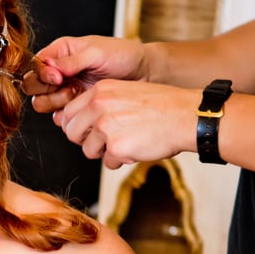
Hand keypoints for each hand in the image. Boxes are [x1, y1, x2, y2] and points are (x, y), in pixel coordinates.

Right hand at [22, 35, 148, 112]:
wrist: (143, 75)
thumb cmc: (123, 56)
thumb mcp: (97, 53)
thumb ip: (72, 61)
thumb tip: (49, 67)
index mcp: (61, 52)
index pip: (35, 64)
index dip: (42, 73)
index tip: (59, 77)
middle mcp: (58, 71)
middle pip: (32, 85)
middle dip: (47, 89)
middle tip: (69, 87)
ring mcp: (64, 89)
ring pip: (42, 103)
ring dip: (57, 102)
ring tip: (78, 95)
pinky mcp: (74, 106)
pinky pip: (58, 116)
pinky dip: (67, 115)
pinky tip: (83, 105)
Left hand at [53, 78, 198, 168]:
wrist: (185, 116)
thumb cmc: (162, 106)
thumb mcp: (126, 92)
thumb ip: (102, 104)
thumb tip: (81, 122)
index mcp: (100, 91)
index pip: (69, 113)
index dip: (76, 126)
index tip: (86, 132)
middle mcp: (99, 106)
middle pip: (72, 133)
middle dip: (86, 141)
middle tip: (104, 142)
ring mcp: (106, 127)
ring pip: (88, 150)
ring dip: (104, 152)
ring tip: (125, 143)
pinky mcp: (116, 147)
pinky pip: (107, 162)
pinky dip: (121, 160)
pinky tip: (136, 148)